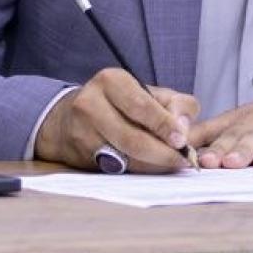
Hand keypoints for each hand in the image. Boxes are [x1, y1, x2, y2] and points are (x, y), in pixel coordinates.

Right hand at [36, 69, 199, 172]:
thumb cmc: (121, 104)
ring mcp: (81, 132)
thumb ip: (176, 104)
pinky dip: (138, 171)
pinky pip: (116, 168)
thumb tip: (184, 128)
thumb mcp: (150, 92)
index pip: (141, 106)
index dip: (164, 125)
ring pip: (124, 157)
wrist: (68, 120)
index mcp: (111, 81)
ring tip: (173, 164)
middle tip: (183, 159)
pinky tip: (153, 168)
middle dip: (161, 152)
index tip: (182, 140)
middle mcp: (90, 104)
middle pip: (131, 137)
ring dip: (153, 165)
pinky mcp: (79, 156)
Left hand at [190, 87, 252, 167]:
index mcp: (238, 118)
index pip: (212, 127)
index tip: (179, 150)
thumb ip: (217, 137)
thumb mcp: (246, 123)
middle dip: (219, 147)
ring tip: (231, 163)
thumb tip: (182, 155)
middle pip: (234, 133)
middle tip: (205, 162)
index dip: (196, 138)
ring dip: (243, 149)